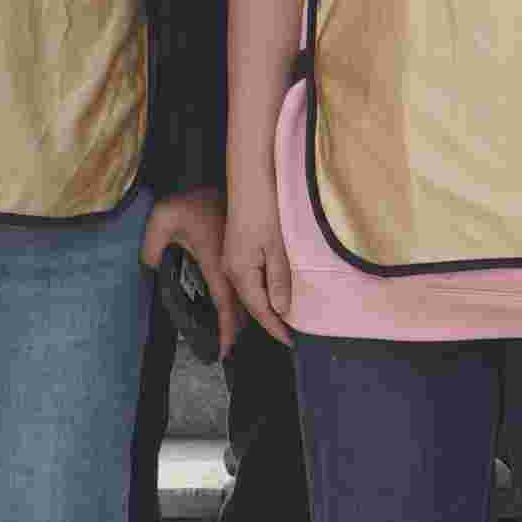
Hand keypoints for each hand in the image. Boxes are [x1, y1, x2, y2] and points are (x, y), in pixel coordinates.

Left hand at [153, 191, 229, 356]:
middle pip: (241, 306)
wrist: (203, 180)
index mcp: (217, 261)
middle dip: (236, 330)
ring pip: (244, 296)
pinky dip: (240, 301)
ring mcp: (235, 260)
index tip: (223, 351)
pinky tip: (233, 308)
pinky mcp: (235, 256)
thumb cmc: (184, 201)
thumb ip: (152, 247)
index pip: (225, 303)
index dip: (225, 329)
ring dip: (241, 316)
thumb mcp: (162, 220)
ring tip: (231, 337)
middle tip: (226, 352)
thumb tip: (150, 266)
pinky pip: (241, 284)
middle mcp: (231, 264)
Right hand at [216, 161, 296, 348]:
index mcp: (240, 272)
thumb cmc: (265, 209)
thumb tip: (281, 309)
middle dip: (267, 322)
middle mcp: (231, 269)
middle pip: (250, 304)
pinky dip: (259, 292)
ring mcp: (231, 259)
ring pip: (247, 293)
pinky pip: (247, 280)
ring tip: (279, 323)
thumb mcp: (277, 247)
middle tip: (286, 338)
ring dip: (262, 309)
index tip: (290, 342)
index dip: (275, 327)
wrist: (248, 179)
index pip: (259, 309)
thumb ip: (279, 279)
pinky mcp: (234, 250)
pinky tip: (269, 294)